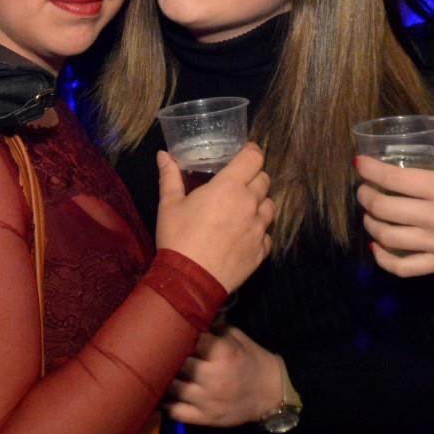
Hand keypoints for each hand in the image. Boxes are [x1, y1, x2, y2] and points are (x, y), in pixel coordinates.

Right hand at [155, 143, 272, 292]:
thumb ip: (170, 176)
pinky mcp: (262, 250)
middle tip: (238, 182)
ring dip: (259, 203)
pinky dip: (259, 231)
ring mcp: (259, 228)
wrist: (190, 281)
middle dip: (254, 177)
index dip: (252, 151)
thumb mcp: (169, 204)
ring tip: (242, 209)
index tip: (245, 152)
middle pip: (265, 180)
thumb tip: (163, 154)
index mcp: (230, 186)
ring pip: (270, 206)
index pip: (254, 157)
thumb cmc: (178, 238)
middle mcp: (250, 203)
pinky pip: (267, 233)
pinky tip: (243, 235)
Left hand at [164, 327, 282, 427]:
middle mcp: (214, 377)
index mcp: (224, 353)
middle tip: (157, 349)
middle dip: (167, 355)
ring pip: (172, 387)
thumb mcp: (236, 337)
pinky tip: (161, 392)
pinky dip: (164, 402)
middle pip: (176, 363)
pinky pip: (175, 411)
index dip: (176, 333)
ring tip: (156, 369)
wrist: (272, 392)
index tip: (167, 329)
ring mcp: (208, 401)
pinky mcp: (205, 419)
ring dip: (163, 377)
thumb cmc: (251, 359)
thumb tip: (187, 313)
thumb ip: (212, 327)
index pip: (189, 339)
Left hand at [353, 155, 433, 280]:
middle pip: (383, 207)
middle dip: (365, 196)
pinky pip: (403, 268)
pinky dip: (383, 259)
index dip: (369, 169)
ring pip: (386, 237)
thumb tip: (420, 181)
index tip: (359, 162)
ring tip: (371, 214)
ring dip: (370, 223)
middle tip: (364, 189)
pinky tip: (378, 247)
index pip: (393, 178)